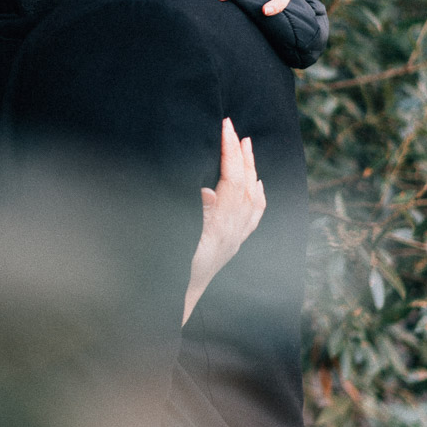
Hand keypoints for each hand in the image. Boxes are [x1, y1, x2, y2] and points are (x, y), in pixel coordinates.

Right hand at [183, 118, 266, 324]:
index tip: (225, 127)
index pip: (231, 180)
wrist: (176, 299)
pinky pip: (254, 216)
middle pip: (245, 185)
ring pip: (252, 198)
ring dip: (250, 169)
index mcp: (218, 226)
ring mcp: (236, 239)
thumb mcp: (174, 238)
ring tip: (247, 146)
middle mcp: (233, 232)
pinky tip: (255, 184)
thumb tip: (208, 192)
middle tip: (234, 129)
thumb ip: (192, 215)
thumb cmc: (169, 269)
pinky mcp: (234, 244)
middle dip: (241, 154)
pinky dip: (256, 194)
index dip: (230, 151)